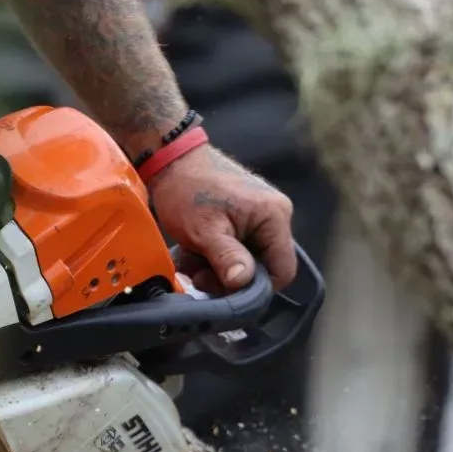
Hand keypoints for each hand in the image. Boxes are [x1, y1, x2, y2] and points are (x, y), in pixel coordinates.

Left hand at [148, 144, 296, 292]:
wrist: (170, 161)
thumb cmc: (188, 189)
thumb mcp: (205, 231)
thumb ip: (227, 258)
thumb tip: (242, 282)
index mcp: (274, 216)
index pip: (283, 269)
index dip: (257, 288)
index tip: (227, 290)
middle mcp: (274, 215)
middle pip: (263, 267)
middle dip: (229, 277)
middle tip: (199, 275)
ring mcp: (259, 216)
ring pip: (245, 260)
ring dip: (216, 268)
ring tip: (191, 259)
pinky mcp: (244, 217)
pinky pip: (236, 248)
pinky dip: (214, 255)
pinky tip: (194, 251)